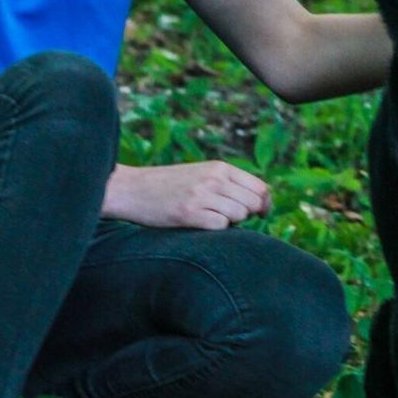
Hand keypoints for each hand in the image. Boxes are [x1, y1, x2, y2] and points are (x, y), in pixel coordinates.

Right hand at [102, 161, 270, 230]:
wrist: (132, 189)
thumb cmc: (169, 186)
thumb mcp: (201, 174)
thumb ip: (228, 183)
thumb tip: (262, 202)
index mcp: (219, 167)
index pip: (260, 187)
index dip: (264, 204)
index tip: (260, 214)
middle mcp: (213, 179)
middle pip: (253, 203)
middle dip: (247, 215)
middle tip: (228, 217)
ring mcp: (201, 195)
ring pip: (239, 215)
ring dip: (229, 222)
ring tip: (208, 217)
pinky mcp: (188, 213)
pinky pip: (220, 226)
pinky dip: (214, 230)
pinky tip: (199, 224)